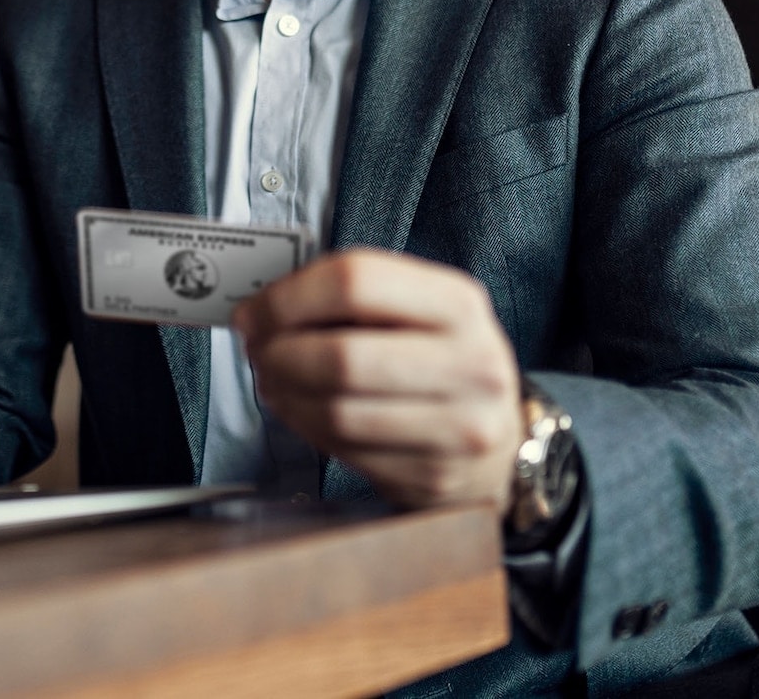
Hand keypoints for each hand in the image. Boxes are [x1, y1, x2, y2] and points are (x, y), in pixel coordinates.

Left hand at [232, 249, 522, 510]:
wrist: (501, 444)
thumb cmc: (443, 363)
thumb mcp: (421, 311)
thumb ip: (355, 297)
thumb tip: (264, 306)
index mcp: (459, 303)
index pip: (356, 281)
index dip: (289, 296)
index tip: (256, 309)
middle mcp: (470, 363)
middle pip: (342, 355)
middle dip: (279, 353)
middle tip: (257, 350)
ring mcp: (458, 428)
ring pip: (337, 412)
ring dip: (284, 395)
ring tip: (272, 381)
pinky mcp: (435, 476)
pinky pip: (346, 452)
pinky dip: (307, 429)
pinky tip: (301, 411)